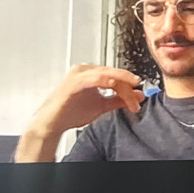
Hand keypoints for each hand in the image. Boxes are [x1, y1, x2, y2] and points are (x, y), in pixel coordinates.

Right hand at [14, 65, 142, 162]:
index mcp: (91, 73)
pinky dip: (108, 82)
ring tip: (132, 99)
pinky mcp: (74, 82)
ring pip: (107, 75)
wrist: (53, 122)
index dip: (130, 86)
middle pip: (114, 74)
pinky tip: (117, 88)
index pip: (116, 75)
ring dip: (122, 87)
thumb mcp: (102, 105)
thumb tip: (138, 95)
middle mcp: (85, 70)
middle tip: (138, 101)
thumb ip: (119, 100)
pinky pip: (95, 78)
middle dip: (128, 87)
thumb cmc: (72, 112)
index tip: (140, 98)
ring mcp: (79, 74)